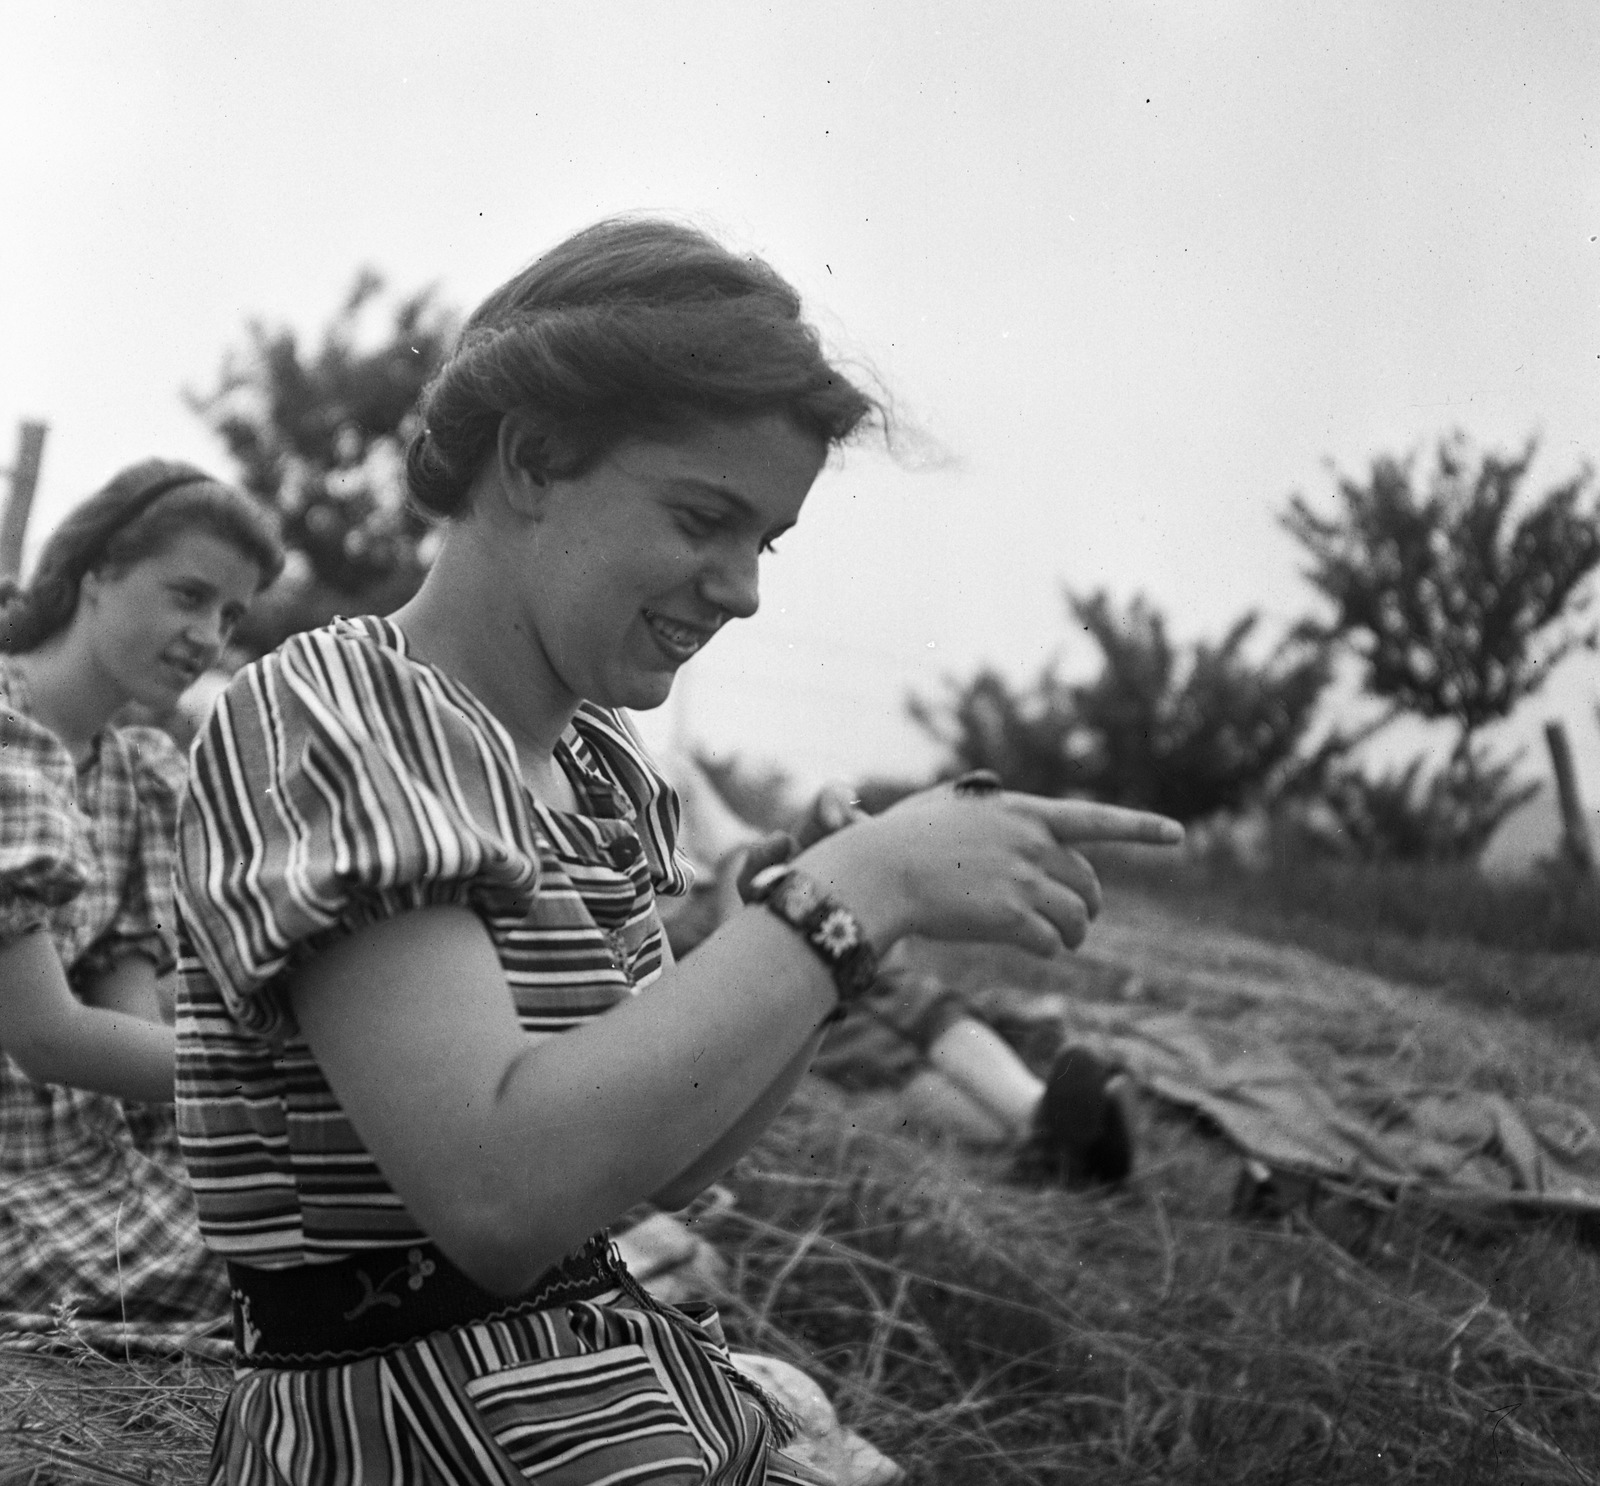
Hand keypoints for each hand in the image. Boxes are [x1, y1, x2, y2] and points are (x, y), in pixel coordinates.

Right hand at [795, 782, 1182, 957]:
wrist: (878, 871)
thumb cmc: (900, 840)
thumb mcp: (948, 807)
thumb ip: (983, 805)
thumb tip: (995, 796)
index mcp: (1023, 812)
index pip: (1096, 819)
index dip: (1140, 828)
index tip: (1176, 834)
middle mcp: (1032, 843)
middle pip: (1087, 883)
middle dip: (1088, 906)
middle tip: (1078, 923)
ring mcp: (1023, 880)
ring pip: (1075, 919)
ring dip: (1072, 936)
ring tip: (1059, 942)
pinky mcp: (1010, 917)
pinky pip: (1048, 943)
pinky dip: (1044, 950)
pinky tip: (1028, 948)